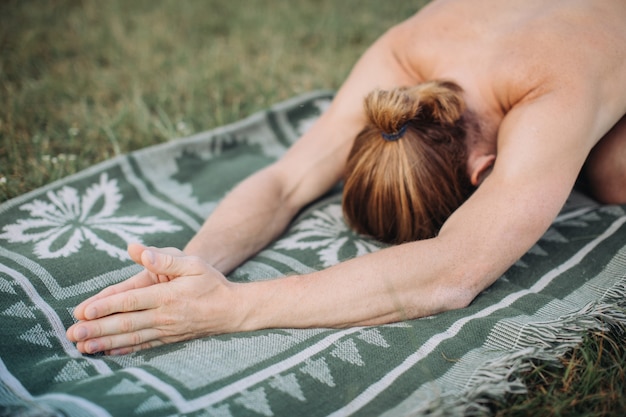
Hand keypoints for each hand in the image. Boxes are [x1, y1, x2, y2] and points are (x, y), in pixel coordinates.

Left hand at [66, 243, 245, 354]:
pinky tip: (109, 351)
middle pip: (126, 323)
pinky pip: (143, 345)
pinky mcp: (169, 338)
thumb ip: (164, 258)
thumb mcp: (192, 264)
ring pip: (131, 337)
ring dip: (105, 342)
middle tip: (73, 333)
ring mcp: (166, 330)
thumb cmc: (211, 283)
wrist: (232, 309)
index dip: (106, 306)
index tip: (84, 310)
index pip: (131, 301)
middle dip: (97, 328)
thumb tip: (138, 250)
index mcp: (167, 295)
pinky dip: (124, 349)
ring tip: (83, 347)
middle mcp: (164, 315)